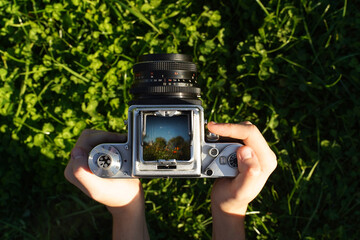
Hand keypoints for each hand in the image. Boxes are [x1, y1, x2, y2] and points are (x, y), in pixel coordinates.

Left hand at [64, 129, 148, 239]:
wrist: (127, 197)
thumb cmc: (116, 195)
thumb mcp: (98, 188)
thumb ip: (82, 173)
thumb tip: (75, 151)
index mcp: (73, 169)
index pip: (84, 142)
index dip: (103, 138)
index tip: (119, 144)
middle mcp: (76, 163)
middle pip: (89, 136)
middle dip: (108, 138)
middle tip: (123, 144)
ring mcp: (84, 158)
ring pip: (95, 136)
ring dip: (111, 139)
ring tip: (123, 148)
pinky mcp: (92, 155)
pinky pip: (100, 139)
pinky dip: (113, 141)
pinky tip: (122, 148)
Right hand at [207, 122, 276, 239]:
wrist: (227, 202)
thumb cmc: (233, 198)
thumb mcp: (240, 190)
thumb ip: (248, 172)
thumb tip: (246, 150)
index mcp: (266, 160)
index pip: (250, 134)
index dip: (231, 128)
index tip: (213, 128)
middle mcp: (262, 152)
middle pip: (244, 129)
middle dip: (225, 133)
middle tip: (210, 144)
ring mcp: (253, 150)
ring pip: (237, 131)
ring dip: (221, 138)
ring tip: (213, 155)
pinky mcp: (243, 149)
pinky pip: (230, 136)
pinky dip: (219, 140)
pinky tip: (214, 151)